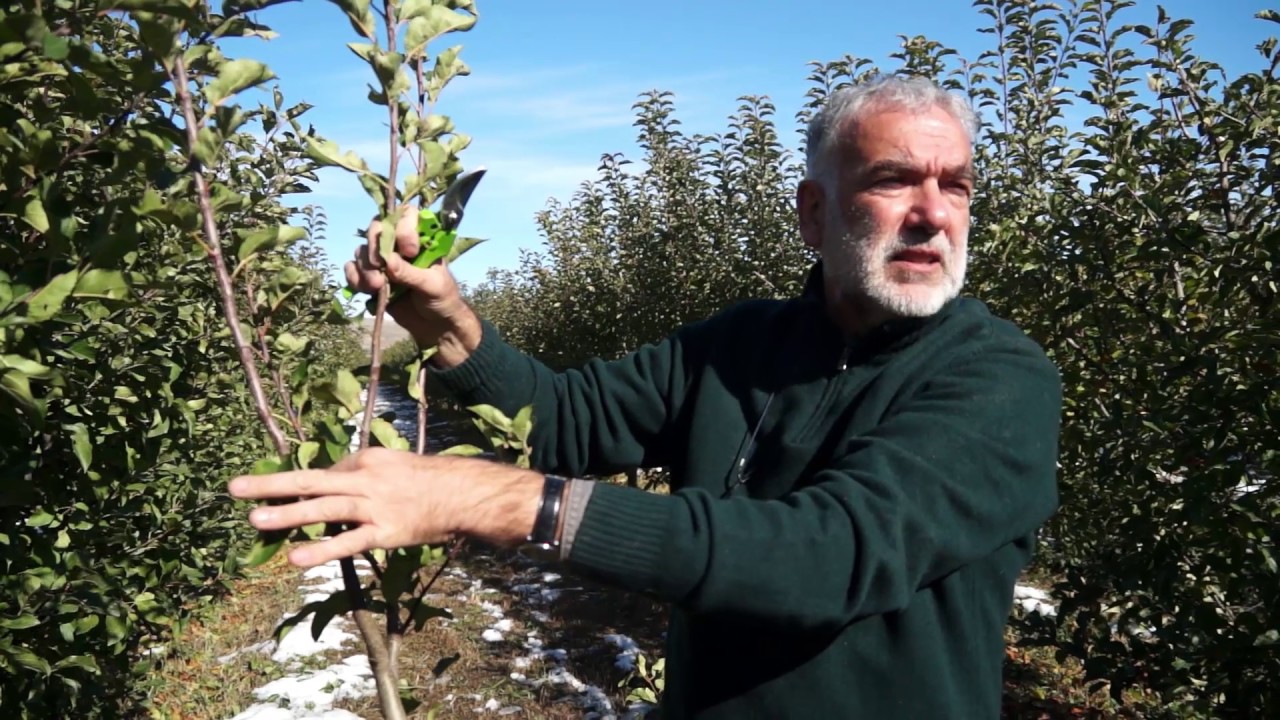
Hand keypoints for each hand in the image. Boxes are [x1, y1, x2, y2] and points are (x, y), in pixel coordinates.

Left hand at [227, 447, 543, 567]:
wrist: (465, 494)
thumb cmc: (430, 482)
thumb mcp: (393, 467)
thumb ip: (363, 475)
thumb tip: (335, 484)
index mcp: (365, 460)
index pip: (324, 472)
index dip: (298, 486)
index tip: (267, 493)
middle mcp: (365, 478)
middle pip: (310, 479)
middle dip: (271, 484)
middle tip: (234, 488)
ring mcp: (374, 505)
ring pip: (324, 507)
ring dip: (288, 513)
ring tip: (254, 520)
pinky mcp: (385, 531)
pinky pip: (348, 541)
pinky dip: (321, 549)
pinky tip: (295, 559)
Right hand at [344, 205, 479, 357]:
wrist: (434, 326)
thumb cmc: (442, 299)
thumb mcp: (433, 286)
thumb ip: (411, 273)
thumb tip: (388, 262)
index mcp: (420, 239)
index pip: (406, 215)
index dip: (403, 227)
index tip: (410, 251)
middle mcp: (398, 245)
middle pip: (376, 228)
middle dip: (375, 247)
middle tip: (380, 266)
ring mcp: (383, 261)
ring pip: (362, 251)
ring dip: (365, 268)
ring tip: (376, 287)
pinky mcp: (370, 278)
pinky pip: (352, 270)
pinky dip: (354, 278)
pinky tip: (365, 290)